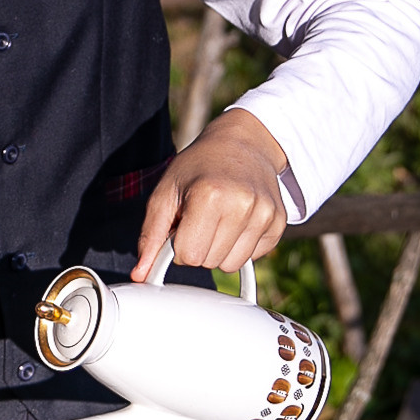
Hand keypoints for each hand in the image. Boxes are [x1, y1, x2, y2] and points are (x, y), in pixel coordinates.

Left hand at [134, 106, 290, 284]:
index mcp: (209, 195)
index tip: (183, 224)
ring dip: (219, 249)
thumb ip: (151, 236)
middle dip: (199, 247)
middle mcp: (242, 205)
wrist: (244, 144)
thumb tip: (140, 275)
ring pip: (231, 265)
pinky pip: (252, 258)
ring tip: (219, 219)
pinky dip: (240, 246)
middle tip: (201, 218)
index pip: (189, 255)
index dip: (179, 245)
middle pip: (209, 262)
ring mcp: (265, 214)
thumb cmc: (199, 167)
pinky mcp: (279, 223)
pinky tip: (238, 220)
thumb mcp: (166, 192)